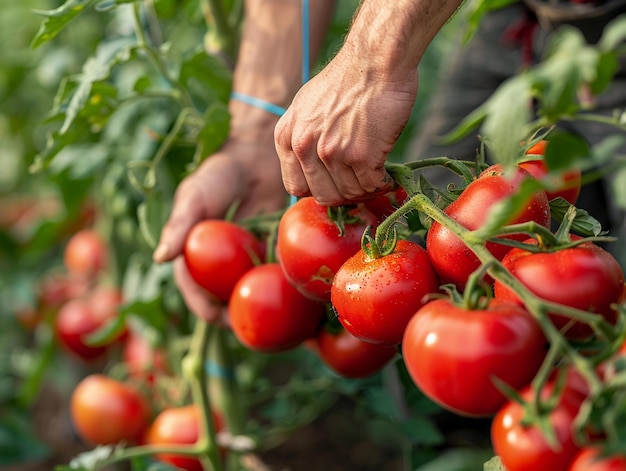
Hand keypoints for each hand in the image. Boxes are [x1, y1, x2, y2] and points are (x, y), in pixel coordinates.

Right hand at [153, 137, 286, 322]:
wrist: (254, 156)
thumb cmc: (218, 174)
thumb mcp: (195, 196)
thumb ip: (179, 224)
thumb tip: (161, 258)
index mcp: (198, 261)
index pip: (199, 295)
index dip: (209, 312)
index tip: (225, 320)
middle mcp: (225, 268)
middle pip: (232, 305)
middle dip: (245, 323)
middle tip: (262, 334)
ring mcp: (252, 264)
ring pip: (260, 297)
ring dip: (273, 314)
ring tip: (289, 326)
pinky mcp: (277, 255)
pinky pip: (284, 278)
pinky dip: (294, 292)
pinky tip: (309, 302)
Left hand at [274, 32, 417, 206]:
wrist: (375, 61)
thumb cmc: (346, 81)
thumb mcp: (306, 107)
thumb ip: (302, 138)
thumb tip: (310, 169)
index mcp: (287, 137)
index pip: (296, 187)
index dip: (318, 189)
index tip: (335, 184)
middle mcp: (304, 146)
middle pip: (324, 196)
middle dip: (345, 194)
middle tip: (361, 184)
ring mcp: (332, 152)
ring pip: (350, 193)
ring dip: (366, 189)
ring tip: (376, 176)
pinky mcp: (361, 155)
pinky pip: (372, 186)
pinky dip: (383, 184)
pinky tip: (388, 175)